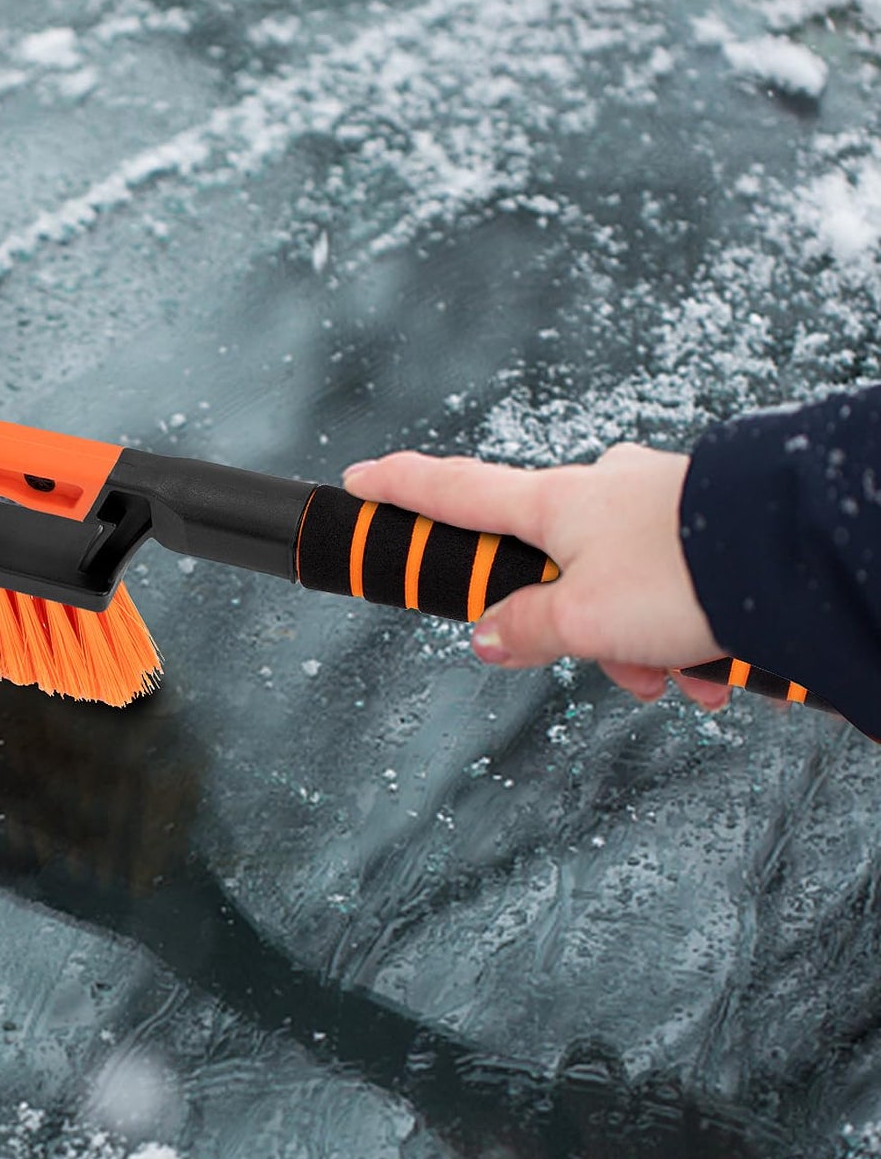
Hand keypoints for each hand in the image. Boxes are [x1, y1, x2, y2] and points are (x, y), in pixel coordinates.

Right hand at [342, 444, 730, 709]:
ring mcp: (653, 504)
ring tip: (680, 679)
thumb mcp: (581, 620)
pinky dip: (682, 633)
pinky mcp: (701, 524)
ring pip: (616, 588)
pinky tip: (714, 667)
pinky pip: (668, 587)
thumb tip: (486, 636)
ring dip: (640, 646)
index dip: (402, 489)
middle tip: (612, 668)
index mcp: (553, 505)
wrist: (796, 554)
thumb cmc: (684, 572)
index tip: (362, 479)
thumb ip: (522, 629)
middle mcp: (598, 494)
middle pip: (549, 567)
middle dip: (575, 630)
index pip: (454, 490)